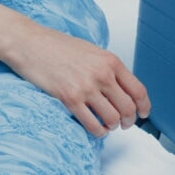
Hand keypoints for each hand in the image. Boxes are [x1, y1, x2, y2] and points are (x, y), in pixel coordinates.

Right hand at [8, 23, 150, 137]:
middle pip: (128, 108)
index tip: (144, 113)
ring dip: (112, 126)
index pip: (138, 90)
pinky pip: (92, 124)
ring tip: (107, 125)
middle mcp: (102, 74)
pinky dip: (98, 131)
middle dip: (129, 120)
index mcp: (110, 61)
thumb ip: (108, 68)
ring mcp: (86, 87)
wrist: (30, 44)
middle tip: (125, 123)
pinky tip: (96, 128)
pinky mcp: (70, 99)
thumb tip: (121, 89)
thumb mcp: (91, 51)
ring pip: (112, 118)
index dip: (144, 106)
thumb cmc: (57, 46)